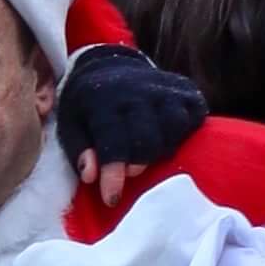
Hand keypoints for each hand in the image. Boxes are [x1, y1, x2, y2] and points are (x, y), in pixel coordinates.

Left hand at [55, 42, 208, 211]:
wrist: (110, 66)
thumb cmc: (87, 106)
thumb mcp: (71, 126)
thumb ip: (80, 151)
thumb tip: (91, 176)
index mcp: (103, 99)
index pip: (113, 140)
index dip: (113, 173)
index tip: (112, 199)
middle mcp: (138, 90)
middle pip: (149, 139)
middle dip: (138, 163)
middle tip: (129, 172)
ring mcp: (166, 88)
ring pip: (175, 129)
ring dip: (162, 151)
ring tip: (147, 155)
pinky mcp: (187, 90)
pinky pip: (193, 119)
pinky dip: (183, 135)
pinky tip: (168, 140)